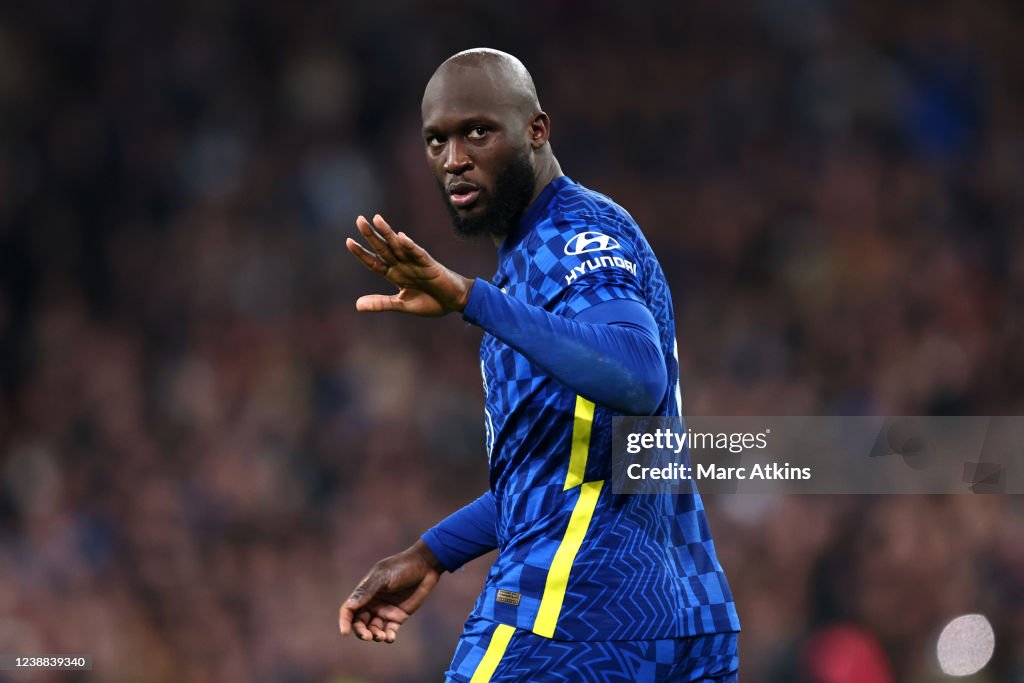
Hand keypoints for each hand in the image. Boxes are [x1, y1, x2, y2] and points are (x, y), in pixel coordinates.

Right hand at [339, 540, 443, 643]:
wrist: (425, 566)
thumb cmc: (402, 567)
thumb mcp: (383, 577)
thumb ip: (366, 592)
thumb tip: (349, 607)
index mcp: (365, 592)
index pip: (349, 609)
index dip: (344, 621)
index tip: (344, 632)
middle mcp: (372, 603)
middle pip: (360, 622)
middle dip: (361, 632)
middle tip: (368, 636)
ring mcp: (385, 610)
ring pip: (374, 629)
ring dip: (375, 635)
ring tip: (382, 637)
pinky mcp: (398, 616)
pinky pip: (389, 631)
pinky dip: (388, 637)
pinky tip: (390, 637)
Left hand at [346, 214, 474, 315]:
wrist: (455, 302)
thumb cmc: (431, 302)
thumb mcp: (402, 304)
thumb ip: (381, 303)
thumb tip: (357, 305)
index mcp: (395, 275)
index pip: (374, 262)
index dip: (362, 253)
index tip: (349, 241)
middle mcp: (403, 265)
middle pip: (383, 248)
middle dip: (371, 235)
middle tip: (359, 220)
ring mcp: (416, 263)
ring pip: (398, 246)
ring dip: (387, 233)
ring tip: (376, 219)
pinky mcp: (430, 264)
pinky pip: (418, 253)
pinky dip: (410, 246)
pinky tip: (401, 237)